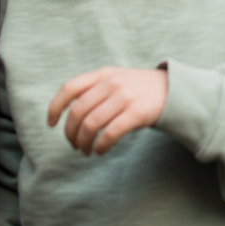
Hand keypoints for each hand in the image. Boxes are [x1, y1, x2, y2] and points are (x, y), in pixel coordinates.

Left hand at [46, 66, 167, 155]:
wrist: (173, 90)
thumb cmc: (138, 89)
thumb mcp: (116, 79)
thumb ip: (94, 89)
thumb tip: (68, 112)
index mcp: (103, 74)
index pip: (70, 88)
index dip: (55, 107)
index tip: (51, 123)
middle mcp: (112, 83)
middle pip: (77, 111)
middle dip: (70, 132)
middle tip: (73, 144)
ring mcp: (124, 97)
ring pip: (91, 124)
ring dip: (83, 142)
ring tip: (86, 150)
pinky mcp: (136, 113)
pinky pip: (110, 134)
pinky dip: (101, 146)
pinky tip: (101, 151)